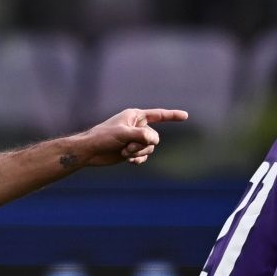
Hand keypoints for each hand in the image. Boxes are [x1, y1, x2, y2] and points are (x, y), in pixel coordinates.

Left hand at [72, 108, 188, 167]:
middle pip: (154, 137)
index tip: (185, 116)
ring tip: (124, 152)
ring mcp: (135, 140)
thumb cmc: (103, 137)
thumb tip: (154, 141)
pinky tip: (128, 160)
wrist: (90, 151)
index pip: (158, 115)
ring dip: (138, 152)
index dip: (172, 116)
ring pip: (150, 148)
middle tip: (127, 147)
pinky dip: (138, 159)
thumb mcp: (123, 134)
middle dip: (143, 144)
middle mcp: (137, 127)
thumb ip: (141, 135)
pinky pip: (144, 157)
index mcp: (135, 116)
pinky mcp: (131, 151)